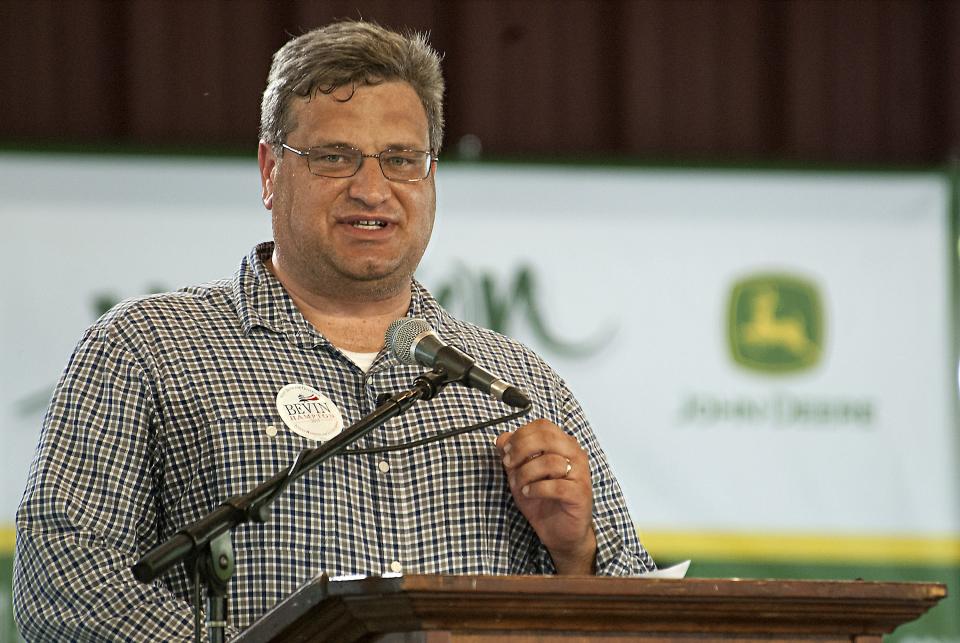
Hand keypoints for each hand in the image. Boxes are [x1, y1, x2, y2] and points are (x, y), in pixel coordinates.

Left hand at [496, 419, 595, 573]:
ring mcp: (580, 474)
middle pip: (547, 437)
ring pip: (550, 461)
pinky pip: (556, 486)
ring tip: (519, 485)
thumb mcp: (521, 474)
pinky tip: (528, 493)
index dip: (520, 435)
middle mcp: (575, 455)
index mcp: (563, 445)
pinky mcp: (580, 494)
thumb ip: (512, 455)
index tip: (505, 450)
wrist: (560, 532)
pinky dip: (536, 489)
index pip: (543, 426)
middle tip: (509, 463)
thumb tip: (501, 438)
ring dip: (526, 473)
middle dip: (521, 449)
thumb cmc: (544, 501)